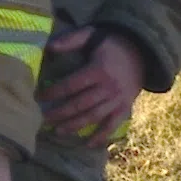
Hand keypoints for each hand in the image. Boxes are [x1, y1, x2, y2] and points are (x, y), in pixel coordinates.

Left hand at [39, 27, 150, 145]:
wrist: (142, 51)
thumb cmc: (111, 43)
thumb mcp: (91, 35)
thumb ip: (71, 41)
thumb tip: (48, 47)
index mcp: (98, 70)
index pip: (72, 85)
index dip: (54, 92)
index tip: (38, 97)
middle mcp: (108, 87)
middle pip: (80, 104)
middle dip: (60, 113)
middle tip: (42, 120)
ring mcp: (118, 100)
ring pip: (94, 117)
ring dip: (75, 126)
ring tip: (57, 131)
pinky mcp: (125, 108)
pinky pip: (113, 125)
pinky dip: (101, 136)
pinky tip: (87, 145)